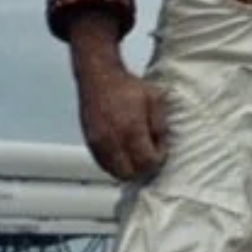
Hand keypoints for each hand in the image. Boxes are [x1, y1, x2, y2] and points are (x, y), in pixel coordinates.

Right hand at [76, 64, 167, 182]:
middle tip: (151, 157)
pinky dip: (116, 165)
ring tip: (138, 155)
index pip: (147, 163)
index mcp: (131, 130)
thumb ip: (160, 126)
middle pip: (130, 174)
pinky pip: (104, 165)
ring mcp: (98, 144)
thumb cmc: (128, 86)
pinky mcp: (90, 143)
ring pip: (115, 173)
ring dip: (129, 169)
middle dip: (143, 170)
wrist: (99, 77)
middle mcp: (112, 141)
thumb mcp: (155, 100)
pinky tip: (125, 154)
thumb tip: (162, 147)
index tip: (161, 150)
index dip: (158, 160)